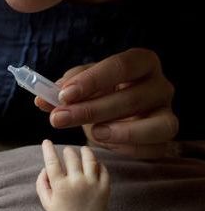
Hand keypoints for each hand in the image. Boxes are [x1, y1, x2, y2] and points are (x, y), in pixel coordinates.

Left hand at [35, 48, 178, 157]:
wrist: (118, 116)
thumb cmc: (100, 94)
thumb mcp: (82, 87)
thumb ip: (63, 90)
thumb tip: (41, 99)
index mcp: (141, 62)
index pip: (121, 65)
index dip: (92, 80)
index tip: (64, 94)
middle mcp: (161, 85)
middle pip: (131, 98)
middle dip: (90, 110)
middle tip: (59, 119)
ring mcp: (168, 112)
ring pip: (154, 124)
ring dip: (119, 132)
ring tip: (91, 133)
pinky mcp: (166, 138)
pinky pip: (155, 147)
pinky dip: (129, 148)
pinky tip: (105, 145)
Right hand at [36, 140, 109, 210]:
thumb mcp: (45, 201)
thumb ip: (41, 182)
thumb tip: (46, 167)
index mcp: (60, 186)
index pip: (52, 162)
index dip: (48, 149)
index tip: (46, 142)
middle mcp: (77, 182)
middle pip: (71, 157)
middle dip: (67, 151)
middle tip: (67, 151)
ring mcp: (93, 184)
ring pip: (90, 159)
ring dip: (85, 151)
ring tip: (83, 149)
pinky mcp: (105, 188)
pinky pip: (103, 169)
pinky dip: (98, 163)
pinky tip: (94, 163)